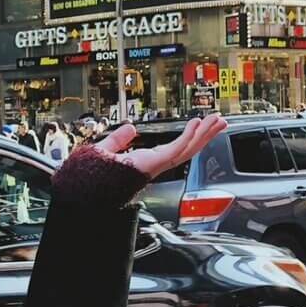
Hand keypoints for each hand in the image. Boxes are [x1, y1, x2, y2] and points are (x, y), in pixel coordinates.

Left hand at [93, 114, 227, 181]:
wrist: (86, 186)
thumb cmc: (92, 175)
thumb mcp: (107, 150)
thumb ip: (118, 140)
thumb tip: (129, 128)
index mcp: (146, 161)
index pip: (174, 148)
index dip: (189, 137)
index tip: (199, 124)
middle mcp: (154, 164)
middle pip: (187, 148)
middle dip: (205, 135)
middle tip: (218, 122)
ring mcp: (156, 164)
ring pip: (187, 148)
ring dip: (203, 133)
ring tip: (216, 120)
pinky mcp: (154, 163)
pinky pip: (176, 148)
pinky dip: (188, 136)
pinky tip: (197, 124)